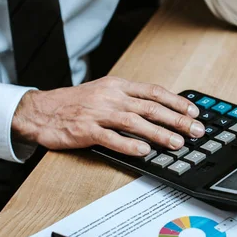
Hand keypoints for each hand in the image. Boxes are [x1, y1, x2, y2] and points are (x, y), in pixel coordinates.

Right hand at [11, 76, 204, 156]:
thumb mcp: (104, 92)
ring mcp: (98, 113)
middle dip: (177, 119)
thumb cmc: (75, 103)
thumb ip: (129, 99)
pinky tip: (143, 150)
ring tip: (177, 143)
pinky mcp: (85, 130)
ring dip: (158, 133)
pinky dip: (128, 144)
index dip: (176, 101)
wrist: (40, 110)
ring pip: (134, 121)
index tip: (194, 112)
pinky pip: (110, 138)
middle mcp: (111, 96)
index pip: (154, 92)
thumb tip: (159, 109)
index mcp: (117, 86)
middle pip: (150, 107)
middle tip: (195, 130)